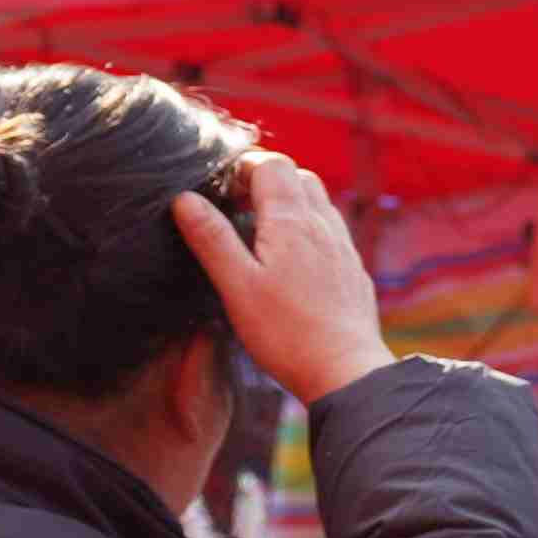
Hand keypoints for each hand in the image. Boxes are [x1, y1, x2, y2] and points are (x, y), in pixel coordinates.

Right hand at [173, 150, 394, 403]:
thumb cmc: (286, 333)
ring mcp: (343, 248)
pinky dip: (308, 228)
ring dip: (289, 204)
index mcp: (292, 221)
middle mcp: (324, 226)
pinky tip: (291, 260)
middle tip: (235, 207)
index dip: (244, 167)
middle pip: (298, 177)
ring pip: (318, 203)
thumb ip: (212, 239)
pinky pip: (331, 232)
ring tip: (259, 232)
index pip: (272, 165)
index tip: (220, 188)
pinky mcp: (352, 271)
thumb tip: (185, 198)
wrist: (346, 372)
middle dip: (265, 181)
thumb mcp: (237, 286)